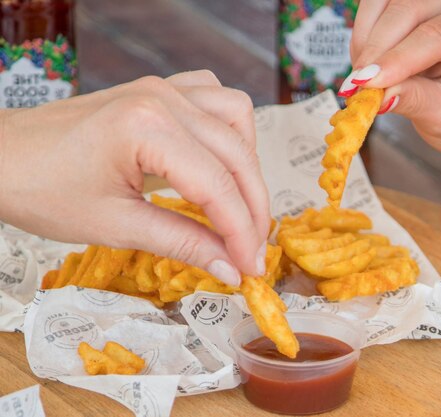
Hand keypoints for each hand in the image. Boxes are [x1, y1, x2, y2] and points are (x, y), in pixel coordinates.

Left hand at [0, 71, 269, 285]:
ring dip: (247, 165)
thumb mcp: (115, 225)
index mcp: (146, 128)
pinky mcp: (159, 90)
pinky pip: (214, 99)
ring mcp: (163, 88)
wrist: (2, 158)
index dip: (241, 232)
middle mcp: (163, 98)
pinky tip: (220, 160)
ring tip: (238, 206)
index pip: (217, 185)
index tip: (250, 267)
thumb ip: (181, 243)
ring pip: (236, 119)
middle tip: (250, 251)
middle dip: (252, 208)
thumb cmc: (42, 190)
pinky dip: (229, 131)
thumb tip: (229, 268)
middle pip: (236, 155)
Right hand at [343, 0, 440, 154]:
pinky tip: (369, 62)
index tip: (364, 84)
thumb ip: (415, 100)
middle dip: (376, 47)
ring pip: (388, 0)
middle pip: (410, 7)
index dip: (397, 58)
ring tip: (365, 76)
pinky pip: (378, 3)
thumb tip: (376, 94)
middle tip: (355, 85)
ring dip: (367, 37)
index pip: (438, 33)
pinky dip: (365, 32)